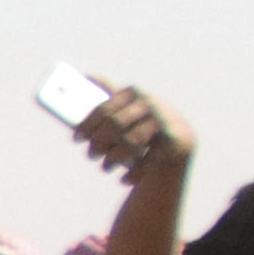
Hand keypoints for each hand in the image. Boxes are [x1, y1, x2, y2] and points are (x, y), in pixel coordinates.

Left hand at [71, 83, 193, 185]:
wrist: (177, 141)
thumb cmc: (139, 124)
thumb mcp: (125, 109)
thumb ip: (108, 96)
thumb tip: (87, 75)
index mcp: (134, 92)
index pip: (105, 109)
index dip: (88, 125)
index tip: (76, 138)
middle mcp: (151, 103)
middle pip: (116, 125)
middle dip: (99, 142)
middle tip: (91, 155)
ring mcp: (166, 121)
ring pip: (131, 142)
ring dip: (114, 158)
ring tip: (105, 168)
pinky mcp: (177, 141)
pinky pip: (149, 159)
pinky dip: (133, 172)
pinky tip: (124, 179)